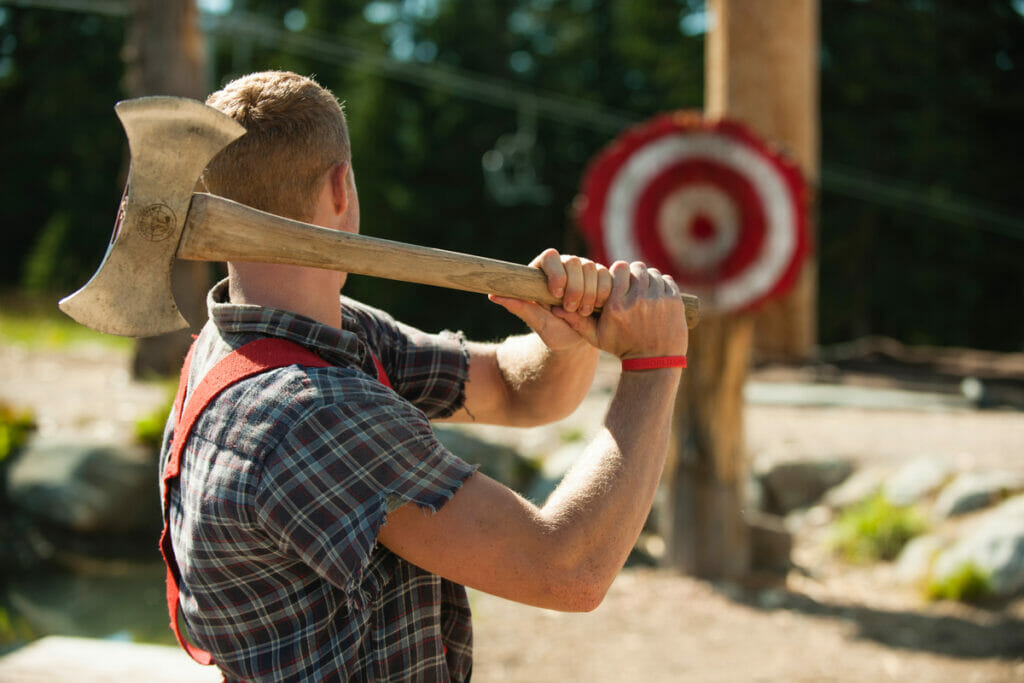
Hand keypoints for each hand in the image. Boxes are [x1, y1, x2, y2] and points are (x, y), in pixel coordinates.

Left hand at [489, 248, 611, 351]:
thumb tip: (493, 296)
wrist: (576, 338)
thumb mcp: (537, 322)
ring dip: (589, 292)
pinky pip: (607, 276)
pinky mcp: (602, 276)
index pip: (550, 257)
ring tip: (583, 312)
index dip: (555, 272)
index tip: (556, 293)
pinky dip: (603, 293)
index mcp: (544, 271)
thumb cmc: (553, 330)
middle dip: (575, 287)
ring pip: (592, 268)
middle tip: (571, 309)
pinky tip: (597, 307)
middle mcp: (565, 265)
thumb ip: (520, 307)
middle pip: (574, 262)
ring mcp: (584, 269)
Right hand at [551, 260, 687, 359]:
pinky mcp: (674, 302)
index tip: (619, 280)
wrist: (654, 362)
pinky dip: (661, 284)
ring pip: (652, 273)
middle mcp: (638, 300)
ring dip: (647, 279)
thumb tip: (553, 307)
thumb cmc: (622, 349)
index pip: (619, 268)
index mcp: (618, 306)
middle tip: (632, 283)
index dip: (619, 272)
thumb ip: (576, 320)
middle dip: (633, 274)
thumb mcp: (596, 337)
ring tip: (643, 289)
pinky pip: (666, 280)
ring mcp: (658, 300)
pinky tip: (655, 294)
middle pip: (637, 268)